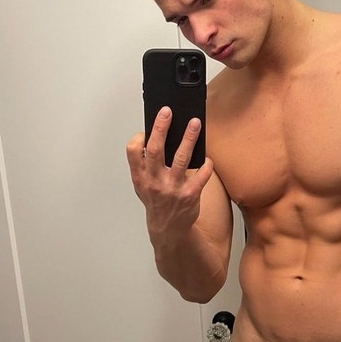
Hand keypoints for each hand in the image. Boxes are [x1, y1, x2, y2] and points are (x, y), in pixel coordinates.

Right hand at [126, 107, 212, 236]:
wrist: (169, 229)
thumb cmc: (156, 203)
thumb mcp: (143, 185)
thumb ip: (145, 165)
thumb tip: (155, 137)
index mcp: (140, 178)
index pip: (133, 152)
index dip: (138, 138)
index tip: (146, 129)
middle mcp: (154, 182)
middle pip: (156, 150)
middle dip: (161, 128)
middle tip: (167, 112)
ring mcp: (172, 188)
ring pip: (181, 158)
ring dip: (188, 139)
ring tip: (194, 124)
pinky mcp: (190, 194)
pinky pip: (201, 174)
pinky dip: (206, 164)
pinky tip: (207, 159)